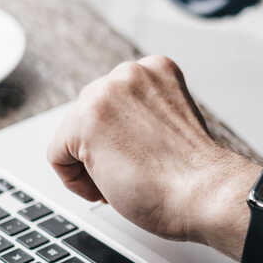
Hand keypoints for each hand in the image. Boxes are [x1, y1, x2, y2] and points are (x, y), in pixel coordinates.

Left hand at [46, 56, 257, 245]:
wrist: (205, 193)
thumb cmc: (194, 175)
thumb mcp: (171, 123)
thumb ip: (142, 114)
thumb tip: (113, 132)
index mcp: (156, 68)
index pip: (114, 103)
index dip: (123, 139)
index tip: (141, 157)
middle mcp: (129, 73)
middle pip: (89, 115)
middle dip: (103, 149)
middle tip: (131, 173)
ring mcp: (105, 93)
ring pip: (72, 135)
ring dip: (90, 164)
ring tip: (123, 180)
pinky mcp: (84, 120)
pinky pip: (57, 154)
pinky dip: (75, 181)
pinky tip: (107, 187)